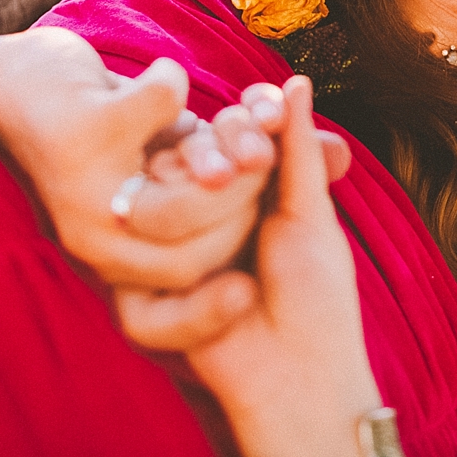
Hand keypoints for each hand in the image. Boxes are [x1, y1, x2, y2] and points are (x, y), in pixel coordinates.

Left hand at [0, 28, 279, 295]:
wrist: (16, 87)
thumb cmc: (113, 129)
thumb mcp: (184, 156)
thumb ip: (253, 168)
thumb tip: (341, 161)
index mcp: (121, 259)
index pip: (211, 274)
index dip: (255, 228)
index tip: (277, 173)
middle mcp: (101, 242)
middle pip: (212, 239)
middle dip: (252, 181)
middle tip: (259, 133)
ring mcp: (87, 193)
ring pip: (196, 185)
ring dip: (224, 139)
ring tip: (225, 108)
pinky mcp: (81, 136)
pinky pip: (164, 108)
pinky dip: (172, 83)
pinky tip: (161, 76)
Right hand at [124, 76, 383, 456]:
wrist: (300, 376)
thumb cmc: (316, 296)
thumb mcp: (309, 213)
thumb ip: (294, 150)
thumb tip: (295, 80)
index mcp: (241, 192)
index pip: (221, 138)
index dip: (239, 123)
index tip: (260, 113)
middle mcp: (199, 216)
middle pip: (179, 161)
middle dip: (215, 164)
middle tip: (252, 181)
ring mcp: (167, 254)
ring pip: (154, 204)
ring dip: (203, 220)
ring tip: (252, 262)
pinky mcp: (145, 299)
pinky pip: (140, 271)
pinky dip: (190, 291)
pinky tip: (240, 300)